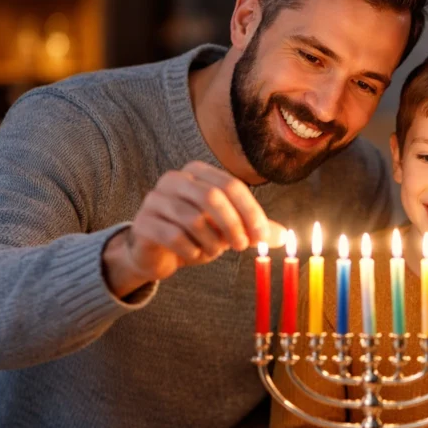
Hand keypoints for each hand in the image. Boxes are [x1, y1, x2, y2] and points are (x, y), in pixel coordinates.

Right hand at [103, 161, 284, 297]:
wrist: (155, 252)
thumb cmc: (196, 234)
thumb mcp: (228, 229)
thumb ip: (254, 229)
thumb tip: (284, 236)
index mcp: (198, 172)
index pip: (231, 185)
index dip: (250, 211)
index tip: (262, 236)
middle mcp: (174, 179)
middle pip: (213, 197)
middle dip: (233, 225)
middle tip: (242, 246)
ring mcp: (154, 200)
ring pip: (193, 219)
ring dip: (212, 242)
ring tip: (215, 252)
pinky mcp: (143, 223)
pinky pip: (173, 237)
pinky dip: (191, 251)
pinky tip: (195, 255)